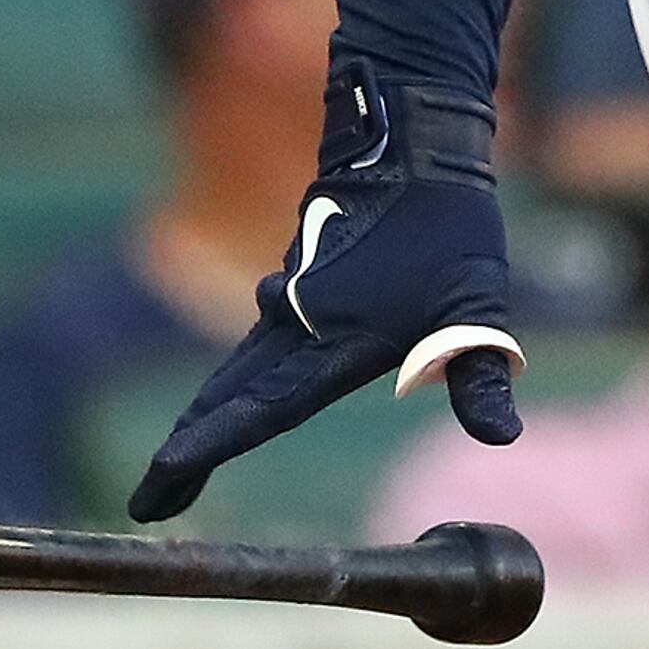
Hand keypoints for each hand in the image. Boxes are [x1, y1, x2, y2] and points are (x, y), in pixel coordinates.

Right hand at [128, 66, 522, 522]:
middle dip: (186, 451)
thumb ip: (480, 375)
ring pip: (232, 376)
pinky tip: (213, 410)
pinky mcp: (293, 292)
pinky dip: (227, 387)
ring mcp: (290, 306)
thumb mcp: (478, 306)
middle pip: (228, 400)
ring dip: (201, 421)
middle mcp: (300, 325)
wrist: (407, 144)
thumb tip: (501, 436)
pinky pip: (250, 351)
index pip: (267, 405)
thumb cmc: (450, 230)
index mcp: (339, 338)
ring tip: (171, 472)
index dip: (214, 441)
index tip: (165, 471)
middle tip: (146, 504)